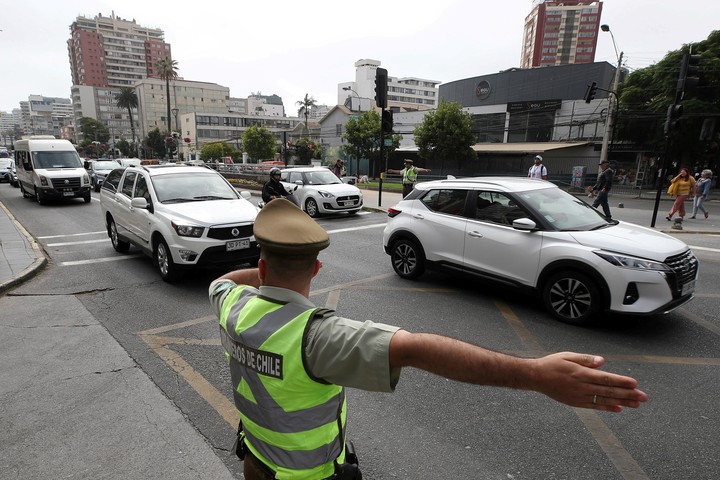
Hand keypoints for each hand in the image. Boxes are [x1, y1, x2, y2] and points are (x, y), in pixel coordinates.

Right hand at [530, 352, 647, 411]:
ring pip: (604, 400)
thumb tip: (601, 361)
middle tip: (643, 397)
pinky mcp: (576, 402)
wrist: (536, 377)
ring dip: (622, 402)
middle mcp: (582, 386)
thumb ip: (585, 359)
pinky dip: (607, 408)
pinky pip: (594, 406)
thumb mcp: (567, 355)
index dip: (621, 381)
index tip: (635, 384)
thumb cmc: (552, 364)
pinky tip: (618, 408)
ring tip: (636, 404)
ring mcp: (579, 396)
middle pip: (609, 391)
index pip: (605, 378)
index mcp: (581, 373)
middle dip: (628, 394)